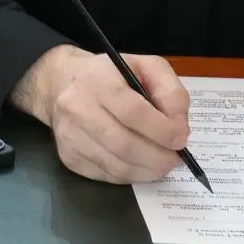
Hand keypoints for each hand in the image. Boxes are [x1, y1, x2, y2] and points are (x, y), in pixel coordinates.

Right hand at [13, 44, 191, 182]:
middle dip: (158, 157)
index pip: (133, 112)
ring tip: (162, 164)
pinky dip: (130, 175)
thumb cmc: (111, 75)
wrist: (63, 83)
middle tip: (175, 158)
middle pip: (124, 144)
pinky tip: (139, 164)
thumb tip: (178, 128)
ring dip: (147, 170)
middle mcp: (76, 108)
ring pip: (116, 166)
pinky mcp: (68, 157)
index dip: (162, 131)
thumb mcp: (147, 67)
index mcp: (97, 80)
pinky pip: (106, 176)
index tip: (180, 139)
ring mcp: (69, 135)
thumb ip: (170, 92)